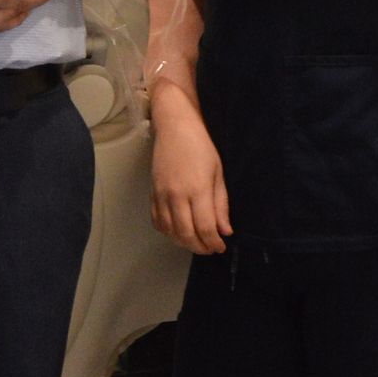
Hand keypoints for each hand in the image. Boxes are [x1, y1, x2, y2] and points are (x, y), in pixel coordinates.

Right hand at [150, 98, 231, 252]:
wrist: (175, 128)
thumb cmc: (201, 147)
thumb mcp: (218, 174)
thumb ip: (221, 204)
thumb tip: (225, 230)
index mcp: (198, 190)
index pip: (205, 228)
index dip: (214, 243)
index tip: (220, 247)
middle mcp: (177, 196)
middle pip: (186, 234)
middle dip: (199, 247)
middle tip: (209, 249)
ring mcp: (162, 195)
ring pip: (170, 231)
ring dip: (183, 242)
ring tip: (195, 242)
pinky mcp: (152, 193)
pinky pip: (157, 221)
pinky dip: (167, 232)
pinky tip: (177, 231)